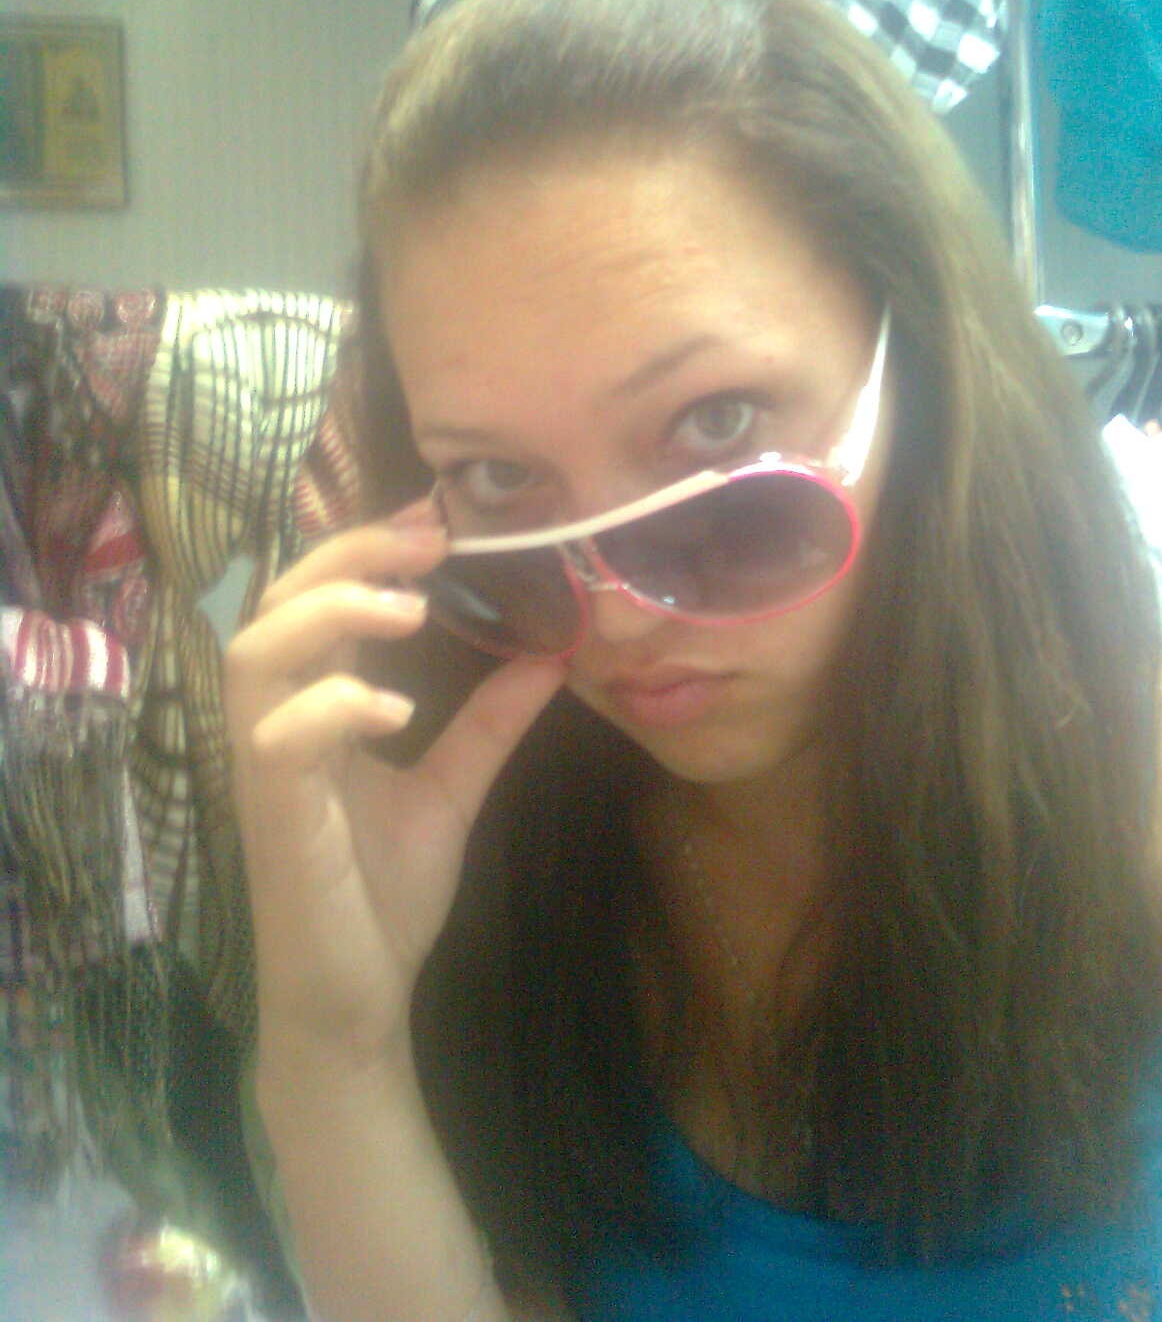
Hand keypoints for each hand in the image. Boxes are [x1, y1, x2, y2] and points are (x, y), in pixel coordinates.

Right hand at [224, 509, 563, 1069]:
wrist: (352, 999)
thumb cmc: (385, 893)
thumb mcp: (452, 788)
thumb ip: (489, 723)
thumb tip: (551, 655)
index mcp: (314, 704)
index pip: (318, 598)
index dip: (367, 548)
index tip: (437, 517)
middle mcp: (278, 720)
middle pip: (278, 599)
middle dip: (350, 553)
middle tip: (429, 536)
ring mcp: (267, 764)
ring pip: (255, 651)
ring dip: (330, 612)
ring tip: (409, 608)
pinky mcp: (273, 813)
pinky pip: (279, 735)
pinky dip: (333, 705)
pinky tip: (394, 710)